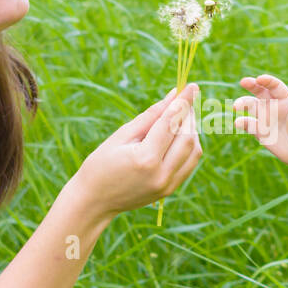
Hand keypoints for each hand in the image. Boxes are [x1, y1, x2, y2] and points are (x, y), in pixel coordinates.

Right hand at [72, 83, 202, 218]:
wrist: (94, 202)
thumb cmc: (101, 164)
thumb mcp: (121, 136)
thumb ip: (150, 116)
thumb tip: (174, 95)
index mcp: (145, 158)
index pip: (171, 123)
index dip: (183, 102)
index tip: (192, 86)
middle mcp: (161, 174)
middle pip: (188, 137)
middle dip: (189, 115)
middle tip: (185, 100)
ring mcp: (168, 185)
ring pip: (194, 151)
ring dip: (191, 131)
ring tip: (180, 117)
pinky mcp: (170, 190)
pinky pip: (190, 163)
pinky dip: (189, 146)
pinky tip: (178, 136)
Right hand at [233, 74, 287, 170]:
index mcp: (285, 100)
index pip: (275, 87)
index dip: (267, 81)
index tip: (259, 79)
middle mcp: (273, 106)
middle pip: (260, 91)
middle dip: (251, 85)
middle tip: (244, 81)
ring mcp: (265, 118)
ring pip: (250, 106)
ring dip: (242, 104)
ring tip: (237, 107)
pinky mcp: (259, 132)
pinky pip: (248, 124)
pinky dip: (242, 123)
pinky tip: (238, 123)